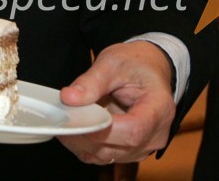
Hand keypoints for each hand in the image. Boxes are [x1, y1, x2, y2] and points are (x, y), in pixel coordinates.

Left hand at [58, 41, 174, 165]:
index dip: (102, 130)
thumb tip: (68, 98)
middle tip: (60, 118)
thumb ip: (91, 82)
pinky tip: (72, 129)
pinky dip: (86, 146)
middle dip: (85, 136)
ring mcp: (145, 145)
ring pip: (109, 156)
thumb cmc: (135, 64)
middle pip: (119, 147)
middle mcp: (156, 134)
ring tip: (64, 121)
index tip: (76, 118)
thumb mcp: (112, 63)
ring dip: (82, 143)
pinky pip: (106, 155)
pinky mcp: (131, 149)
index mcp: (158, 108)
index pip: (133, 130)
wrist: (148, 68)